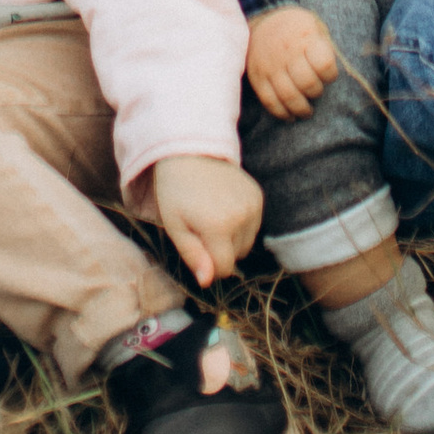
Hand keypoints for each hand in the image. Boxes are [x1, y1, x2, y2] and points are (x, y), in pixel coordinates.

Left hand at [150, 153, 263, 289]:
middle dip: (220, 250)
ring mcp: (253, 205)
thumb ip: (193, 255)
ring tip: (213, 216)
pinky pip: (254, 226)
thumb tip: (207, 281)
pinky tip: (224, 207)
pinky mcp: (258, 196)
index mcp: (218, 226)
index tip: (197, 249)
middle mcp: (241, 216)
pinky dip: (241, 224)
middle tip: (201, 227)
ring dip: (232, 239)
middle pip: (236, 257)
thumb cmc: (176, 191)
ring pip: (247, 243)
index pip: (223, 268)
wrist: (191, 152)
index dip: (209, 266)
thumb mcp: (175, 225)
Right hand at [245, 3, 339, 117]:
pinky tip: (290, 116)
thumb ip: (325, 47)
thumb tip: (333, 73)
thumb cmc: (297, 28)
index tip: (328, 76)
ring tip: (307, 111)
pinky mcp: (257, 78)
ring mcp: (270, 66)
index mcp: (305, 36)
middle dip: (316, 92)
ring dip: (301, 109)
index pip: (324, 64)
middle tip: (316, 92)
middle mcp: (287, 51)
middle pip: (307, 83)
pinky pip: (270, 101)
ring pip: (288, 96)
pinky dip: (282, 113)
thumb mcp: (315, 26)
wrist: (262, 21)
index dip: (330, 75)